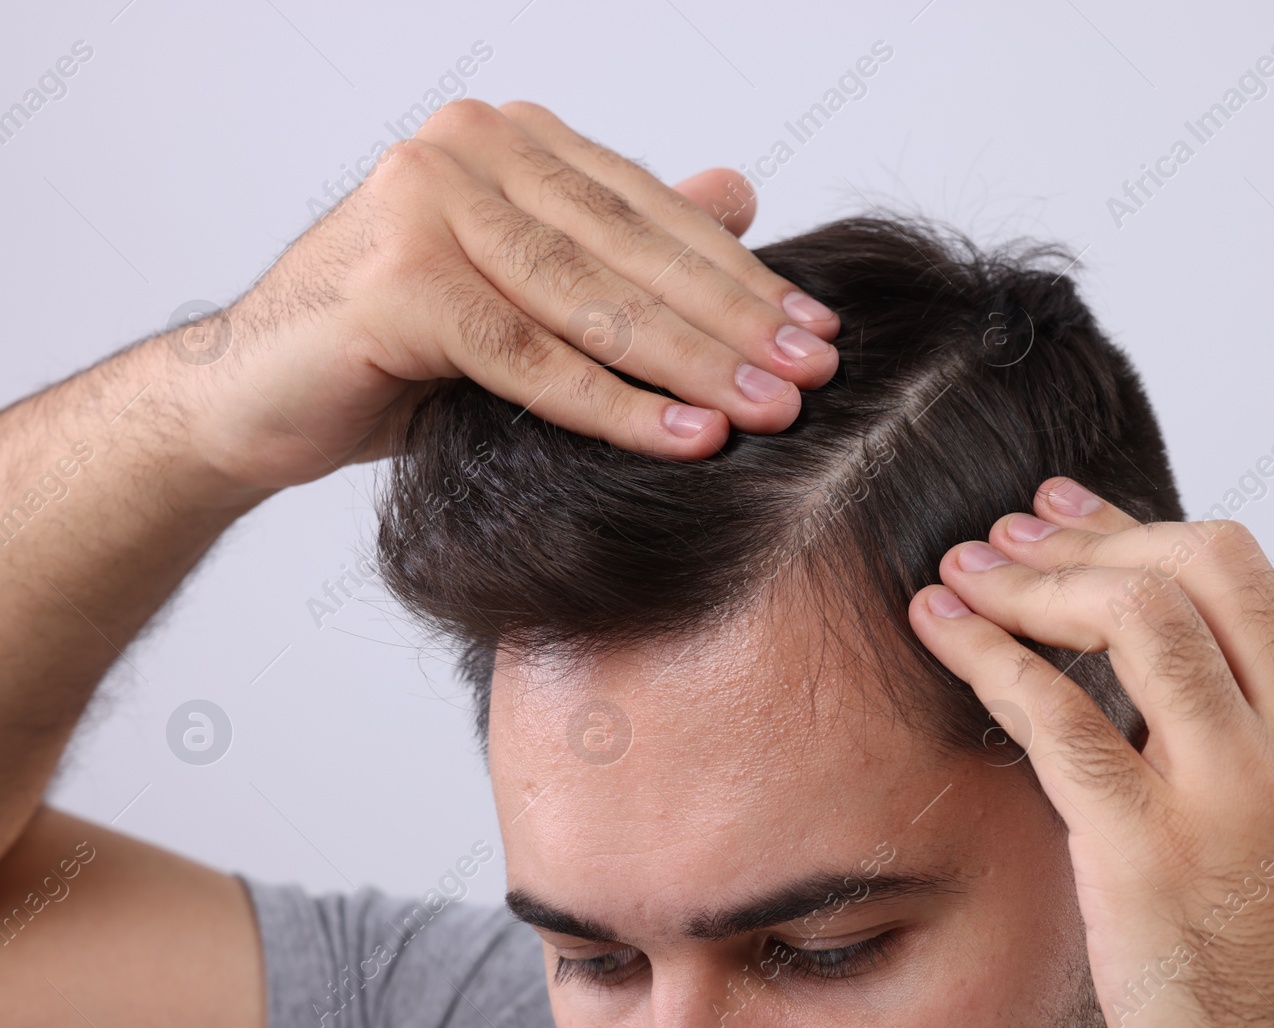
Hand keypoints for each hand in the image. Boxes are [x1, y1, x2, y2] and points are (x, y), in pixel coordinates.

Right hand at [163, 100, 839, 491]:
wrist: (253, 402)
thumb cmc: (395, 352)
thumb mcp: (524, 292)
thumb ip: (621, 240)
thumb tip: (738, 194)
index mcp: (504, 141)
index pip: (649, 209)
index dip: (740, 273)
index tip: (815, 328)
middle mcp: (463, 151)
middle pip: (631, 249)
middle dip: (734, 319)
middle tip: (815, 373)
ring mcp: (423, 206)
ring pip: (590, 299)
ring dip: (694, 362)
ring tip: (772, 410)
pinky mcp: (395, 282)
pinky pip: (530, 355)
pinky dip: (614, 403)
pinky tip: (686, 436)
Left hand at [909, 480, 1273, 1027]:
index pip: (1261, 590)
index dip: (1159, 540)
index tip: (1091, 520)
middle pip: (1207, 569)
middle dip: (1100, 532)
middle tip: (1024, 524)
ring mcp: (1235, 794)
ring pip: (1137, 618)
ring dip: (1036, 575)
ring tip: (970, 565)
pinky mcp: (1147, 848)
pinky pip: (1054, 712)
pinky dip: (985, 650)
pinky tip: (939, 625)